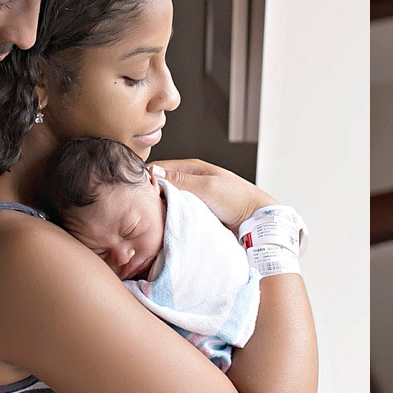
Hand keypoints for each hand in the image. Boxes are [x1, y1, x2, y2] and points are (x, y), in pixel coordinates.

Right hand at [150, 158, 277, 231]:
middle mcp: (190, 181)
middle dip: (150, 195)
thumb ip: (181, 180)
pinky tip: (165, 224)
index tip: (138, 192)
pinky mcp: (194, 213)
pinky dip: (170, 217)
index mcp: (192, 168)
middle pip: (161, 185)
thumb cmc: (237, 199)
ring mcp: (192, 197)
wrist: (254, 221)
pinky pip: (176, 213)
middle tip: (143, 208)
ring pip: (167, 201)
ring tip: (152, 218)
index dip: (146, 178)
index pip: (159, 168)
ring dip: (160, 208)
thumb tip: (153, 172)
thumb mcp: (208, 186)